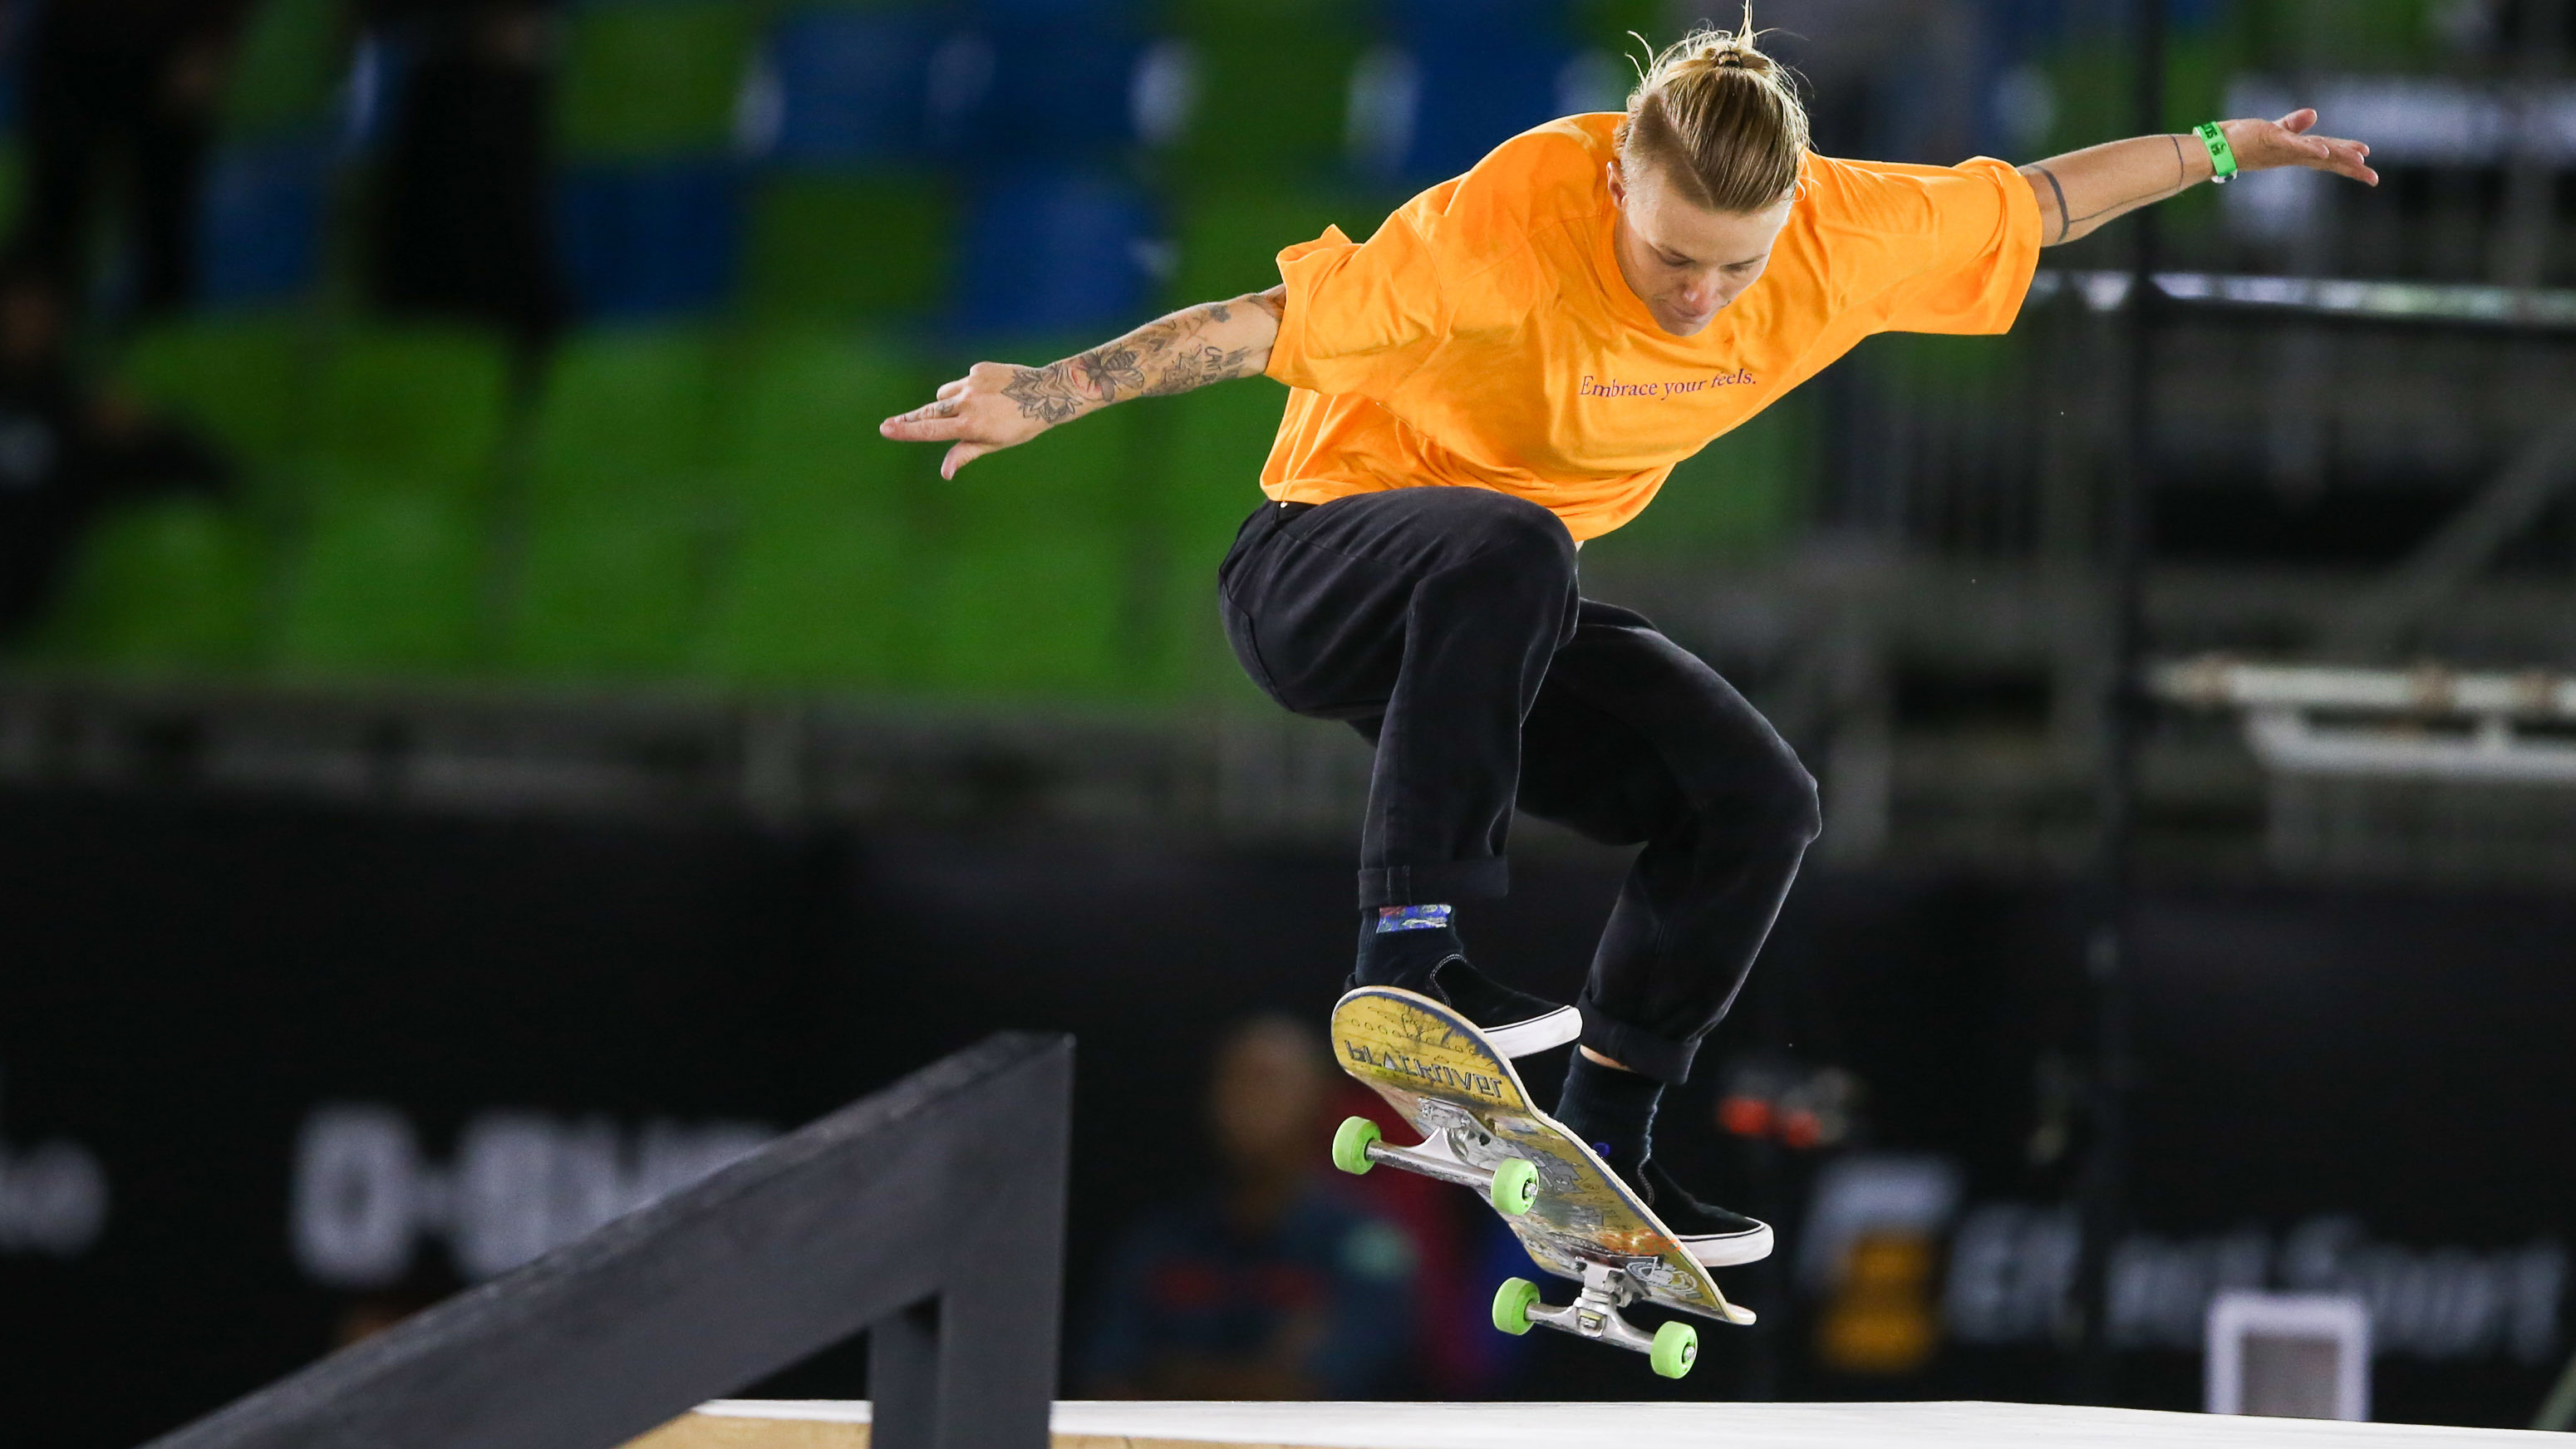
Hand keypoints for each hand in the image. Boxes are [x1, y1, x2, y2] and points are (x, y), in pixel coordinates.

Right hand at [878, 360, 1076, 478]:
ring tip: (975, 409)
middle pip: (929, 411)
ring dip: (950, 403)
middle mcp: (969, 404)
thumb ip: (965, 453)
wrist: (1048, 393)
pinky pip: (963, 381)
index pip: (930, 430)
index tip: (886, 429)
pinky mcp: (979, 370)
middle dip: (910, 419)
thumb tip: (945, 473)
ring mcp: (973, 384)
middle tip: (890, 423)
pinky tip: (991, 393)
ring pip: (946, 395)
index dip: (906, 430)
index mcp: (971, 426)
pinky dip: (970, 388)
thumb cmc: (1021, 425)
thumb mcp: (994, 443)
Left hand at [2226, 110, 2377, 185]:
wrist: (2217, 148)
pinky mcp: (2270, 139)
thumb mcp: (2274, 131)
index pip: (2327, 156)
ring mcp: (2282, 148)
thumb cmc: (2244, 141)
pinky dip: (2308, 148)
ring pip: (2315, 153)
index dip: (2347, 159)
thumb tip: (2314, 114)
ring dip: (2338, 157)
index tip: (2367, 163)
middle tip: (2373, 177)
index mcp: (2296, 153)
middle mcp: (2292, 154)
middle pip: (2327, 159)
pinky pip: (2292, 144)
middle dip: (2351, 167)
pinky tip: (2323, 152)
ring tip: (2360, 161)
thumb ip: (2294, 124)